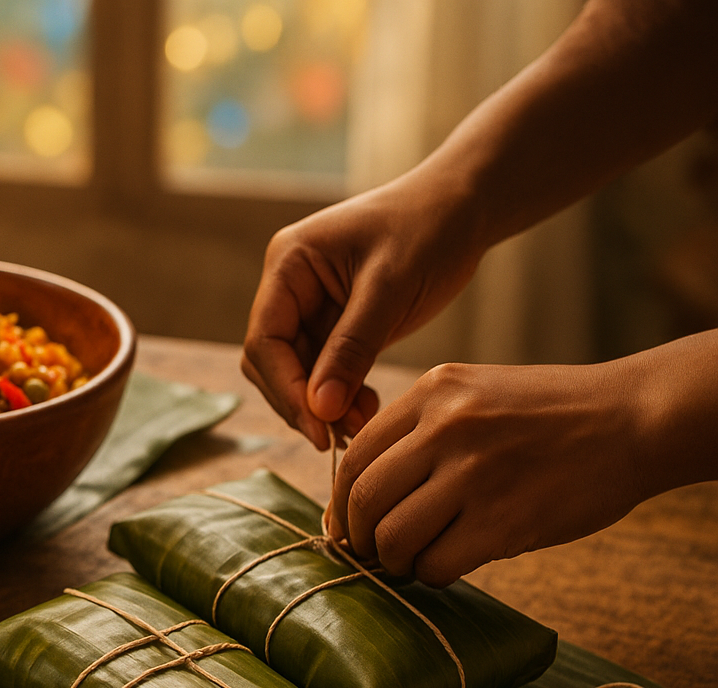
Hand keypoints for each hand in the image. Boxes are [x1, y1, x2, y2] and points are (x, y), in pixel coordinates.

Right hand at [241, 172, 486, 447]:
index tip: (319, 428)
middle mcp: (289, 287)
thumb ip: (351, 348)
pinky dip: (340, 396)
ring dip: (322, 405)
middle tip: (341, 438)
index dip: (287, 390)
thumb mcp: (391, 287)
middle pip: (272, 363)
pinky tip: (368, 409)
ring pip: (297, 373)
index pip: (265, 341)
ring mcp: (309, 307)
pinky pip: (324, 372)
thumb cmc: (429, 228)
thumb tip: (319, 409)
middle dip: (302, 402)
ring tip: (362, 426)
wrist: (465, 206)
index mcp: (288, 265)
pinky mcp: (334, 325)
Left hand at [325, 361, 654, 586]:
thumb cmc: (550, 415)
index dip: (341, 502)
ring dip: (394, 561)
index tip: (347, 525)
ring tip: (414, 560)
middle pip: (363, 500)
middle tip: (374, 552)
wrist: (634, 419)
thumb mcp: (474, 393)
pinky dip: (433, 575)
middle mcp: (445, 428)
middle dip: (359, 538)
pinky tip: (450, 565)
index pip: (355, 456)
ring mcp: (474, 474)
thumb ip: (418, 431)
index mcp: (431, 393)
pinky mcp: (503, 520)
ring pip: (393, 537)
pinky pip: (437, 564)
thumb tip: (359, 496)